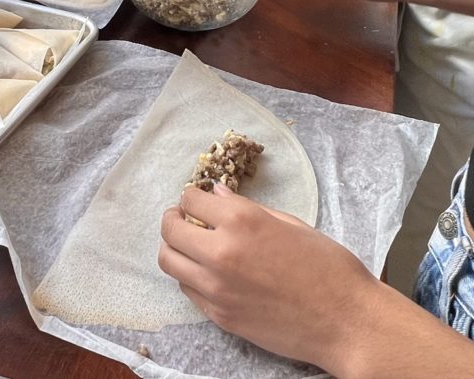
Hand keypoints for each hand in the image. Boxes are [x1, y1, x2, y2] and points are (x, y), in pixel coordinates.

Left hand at [158, 185, 380, 372]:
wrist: (346, 321)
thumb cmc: (328, 268)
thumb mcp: (291, 224)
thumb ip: (247, 208)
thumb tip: (216, 194)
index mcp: (242, 221)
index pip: (191, 200)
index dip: (191, 197)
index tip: (195, 200)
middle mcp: (221, 252)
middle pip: (169, 230)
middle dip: (173, 219)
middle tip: (181, 219)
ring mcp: (216, 288)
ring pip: (169, 262)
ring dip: (174, 249)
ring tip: (189, 246)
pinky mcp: (219, 315)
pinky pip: (187, 290)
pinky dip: (189, 276)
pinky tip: (205, 272)